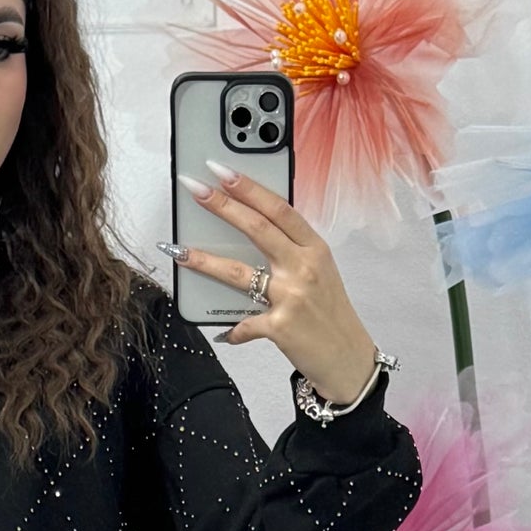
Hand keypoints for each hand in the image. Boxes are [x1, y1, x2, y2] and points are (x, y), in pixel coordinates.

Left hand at [170, 166, 380, 399]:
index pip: (279, 209)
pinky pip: (244, 325)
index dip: (249, 187)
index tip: (223, 170)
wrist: (349, 360)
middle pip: (257, 229)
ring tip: (180, 251)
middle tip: (195, 189)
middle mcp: (304, 268)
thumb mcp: (320, 274)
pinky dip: (233, 330)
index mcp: (315, 249)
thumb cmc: (331, 315)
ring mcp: (292, 297)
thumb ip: (292, 252)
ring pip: (239, 272)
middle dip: (222, 205)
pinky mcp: (281, 328)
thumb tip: (252, 232)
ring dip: (205, 260)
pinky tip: (225, 333)